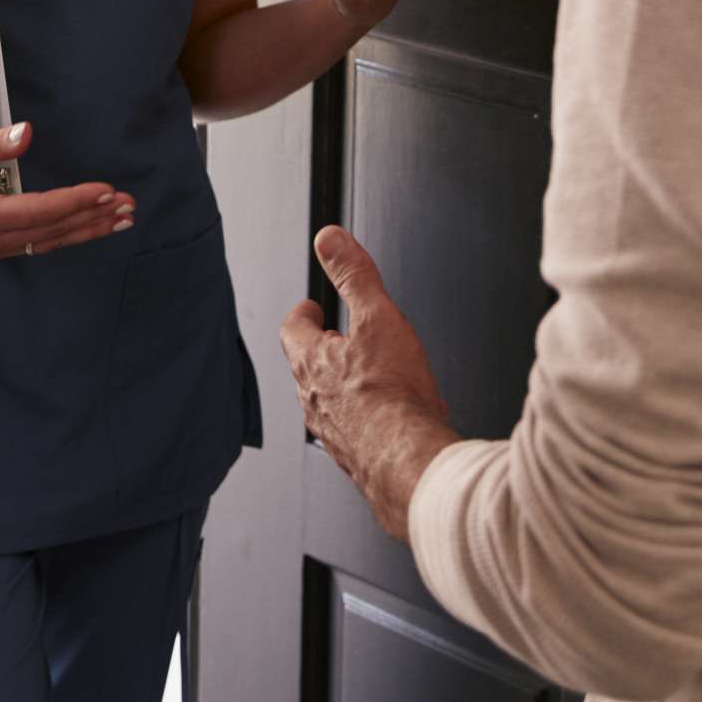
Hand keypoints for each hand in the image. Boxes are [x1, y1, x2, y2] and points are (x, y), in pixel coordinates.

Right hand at [0, 123, 133, 261]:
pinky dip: (69, 233)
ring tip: (121, 218)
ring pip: (50, 240)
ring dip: (88, 229)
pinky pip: (40, 241)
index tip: (105, 191)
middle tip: (128, 205)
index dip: (76, 201)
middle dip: (93, 217)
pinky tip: (92, 225)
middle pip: (52, 230)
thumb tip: (27, 134)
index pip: (39, 210)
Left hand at [280, 225, 459, 538]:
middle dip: (324, 351)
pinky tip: (391, 420)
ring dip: (344, 389)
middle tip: (339, 340)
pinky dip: (367, 420)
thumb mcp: (377, 317)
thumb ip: (354, 274)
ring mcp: (332, 433)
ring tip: (367, 380)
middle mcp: (314, 401)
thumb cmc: (392, 397)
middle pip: (308, 368)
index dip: (304, 314)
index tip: (312, 306)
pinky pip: (354, 432)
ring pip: (329, 403)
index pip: (293, 330)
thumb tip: (330, 240)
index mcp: (313, 363)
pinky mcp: (355, 458)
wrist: (408, 461)